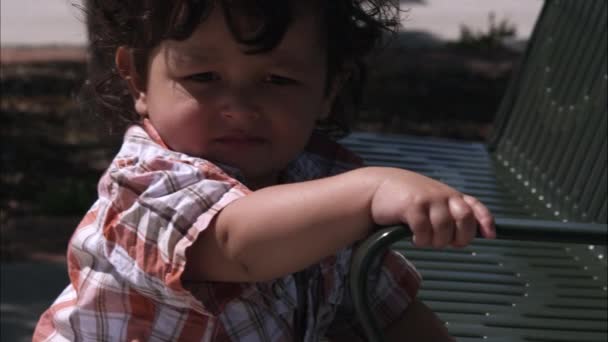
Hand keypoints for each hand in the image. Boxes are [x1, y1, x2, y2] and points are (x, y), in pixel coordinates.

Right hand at [369, 168, 494, 247]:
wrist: (378, 187)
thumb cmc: (406, 198)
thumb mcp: (431, 201)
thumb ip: (449, 212)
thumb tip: (468, 236)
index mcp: (451, 195)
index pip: (476, 206)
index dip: (485, 221)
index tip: (490, 236)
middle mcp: (443, 195)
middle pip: (465, 220)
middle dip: (460, 237)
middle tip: (448, 243)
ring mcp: (428, 199)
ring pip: (444, 230)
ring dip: (435, 242)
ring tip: (424, 240)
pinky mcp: (413, 205)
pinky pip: (424, 231)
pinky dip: (421, 240)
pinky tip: (413, 237)